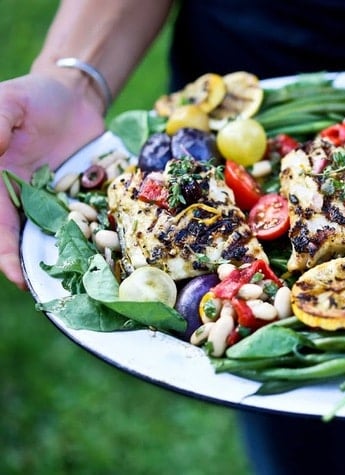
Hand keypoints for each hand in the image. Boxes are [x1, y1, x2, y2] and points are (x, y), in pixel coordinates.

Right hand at [0, 72, 104, 288]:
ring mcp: (59, 200)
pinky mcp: (86, 195)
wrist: (74, 95)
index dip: (5, 252)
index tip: (18, 277)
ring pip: (64, 235)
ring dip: (75, 258)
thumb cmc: (32, 97)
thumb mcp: (7, 104)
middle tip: (61, 294)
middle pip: (30, 239)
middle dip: (41, 267)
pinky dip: (101, 235)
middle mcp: (27, 198)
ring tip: (92, 285)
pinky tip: (116, 253)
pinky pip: (94, 219)